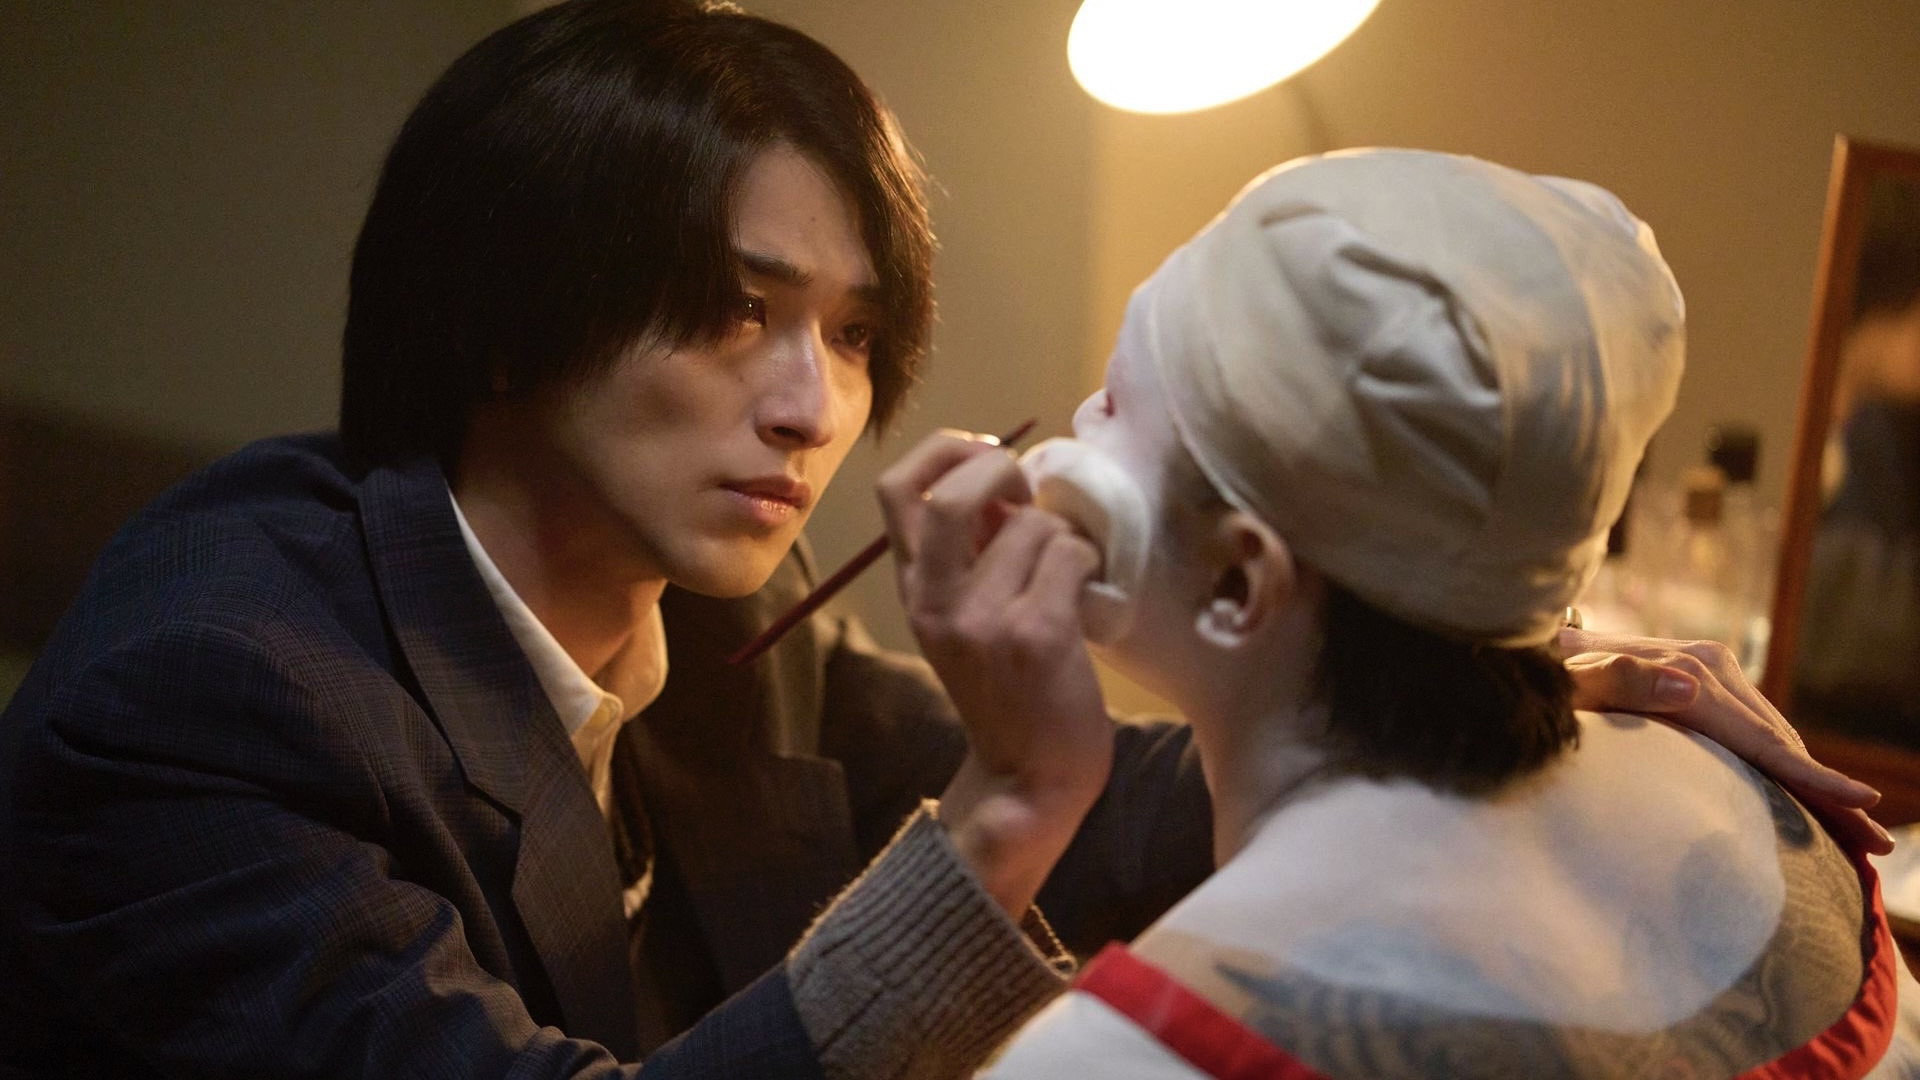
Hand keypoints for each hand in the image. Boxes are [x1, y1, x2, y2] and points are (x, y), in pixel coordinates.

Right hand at [877, 429, 1112, 913]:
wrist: (1028, 780)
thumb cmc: (1010, 694)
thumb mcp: (966, 620)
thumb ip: (972, 554)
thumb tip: (1006, 482)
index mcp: (914, 590)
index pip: (895, 488)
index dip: (943, 450)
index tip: (985, 458)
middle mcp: (936, 601)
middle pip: (950, 492)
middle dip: (1000, 470)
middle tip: (1030, 494)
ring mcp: (982, 619)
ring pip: (1031, 524)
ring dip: (1064, 536)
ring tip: (1069, 574)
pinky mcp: (1034, 635)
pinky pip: (1070, 555)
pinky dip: (1089, 564)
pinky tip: (1088, 599)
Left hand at [1559, 627, 1892, 854]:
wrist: (1528, 650)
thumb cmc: (1543, 684)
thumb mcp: (1567, 686)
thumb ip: (1616, 681)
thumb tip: (1689, 687)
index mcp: (1687, 670)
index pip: (1759, 737)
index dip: (1810, 776)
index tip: (1860, 804)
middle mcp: (1708, 665)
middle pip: (1780, 740)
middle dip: (1828, 793)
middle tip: (1873, 844)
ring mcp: (1710, 672)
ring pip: (1775, 737)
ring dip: (1816, 783)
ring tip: (1860, 832)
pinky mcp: (1706, 682)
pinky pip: (1756, 731)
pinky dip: (1788, 766)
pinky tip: (1814, 797)